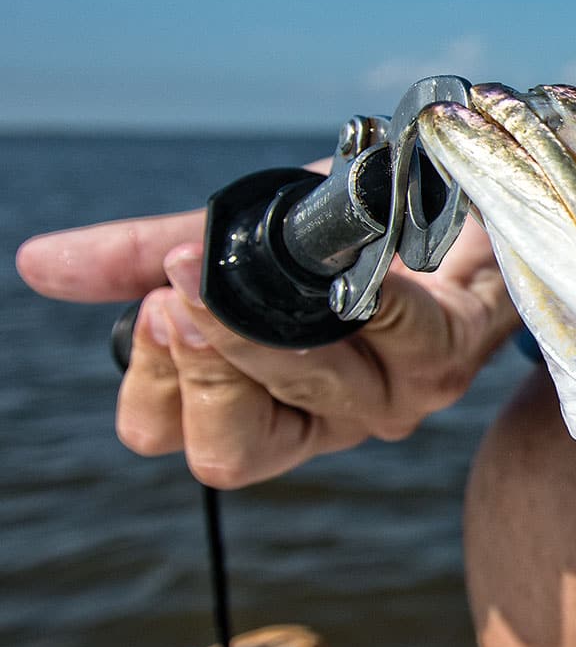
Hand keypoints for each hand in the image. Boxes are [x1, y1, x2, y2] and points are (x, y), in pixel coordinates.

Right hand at [15, 201, 518, 487]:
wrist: (463, 199)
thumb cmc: (354, 235)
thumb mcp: (239, 238)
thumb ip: (144, 256)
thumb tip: (38, 265)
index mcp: (270, 405)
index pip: (178, 440)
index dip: (154, 389)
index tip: (151, 310)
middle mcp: (333, 418)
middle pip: (233, 447)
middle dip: (200, 371)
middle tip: (177, 298)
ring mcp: (398, 394)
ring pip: (313, 394)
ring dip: (263, 332)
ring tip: (231, 271)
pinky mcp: (455, 353)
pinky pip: (403, 335)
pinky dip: (368, 298)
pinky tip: (347, 267)